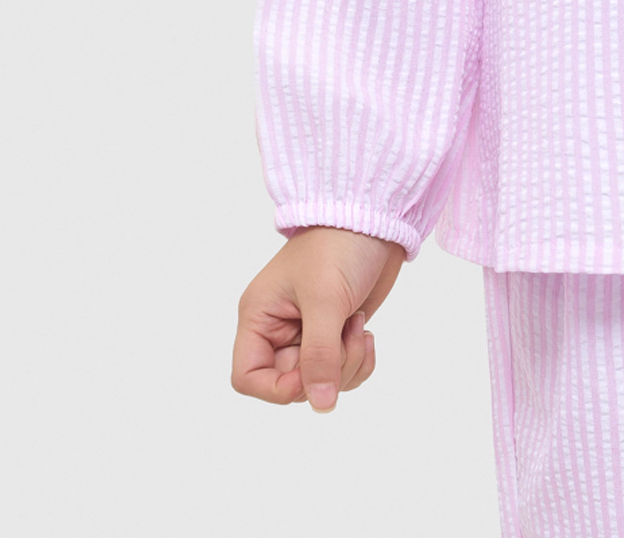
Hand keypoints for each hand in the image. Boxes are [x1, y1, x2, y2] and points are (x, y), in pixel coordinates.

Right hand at [232, 226, 404, 409]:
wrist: (376, 219)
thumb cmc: (338, 246)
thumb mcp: (325, 300)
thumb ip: (320, 355)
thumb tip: (321, 405)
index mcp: (260, 317)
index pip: (248, 377)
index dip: (275, 389)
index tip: (308, 375)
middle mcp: (279, 330)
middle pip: (290, 385)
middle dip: (324, 370)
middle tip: (346, 335)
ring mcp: (309, 332)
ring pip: (320, 382)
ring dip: (345, 365)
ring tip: (356, 325)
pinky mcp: (336, 333)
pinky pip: (343, 372)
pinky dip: (358, 361)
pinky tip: (365, 331)